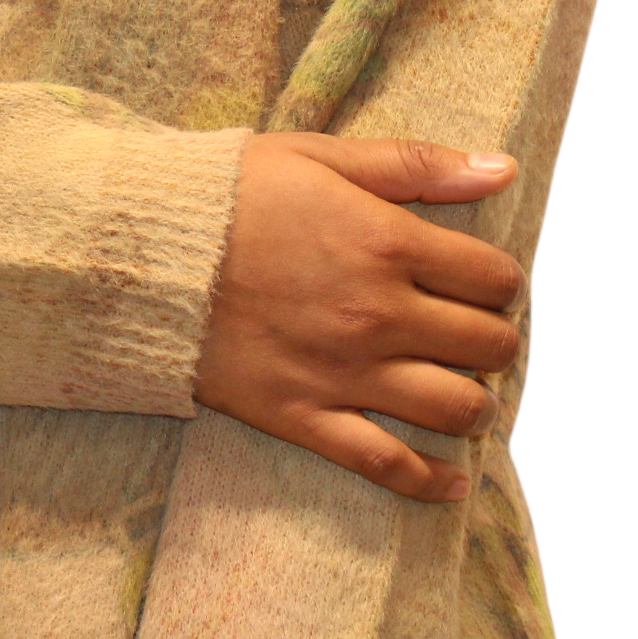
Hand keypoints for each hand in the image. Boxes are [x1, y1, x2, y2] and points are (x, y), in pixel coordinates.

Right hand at [195, 133, 524, 502]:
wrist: (136, 254)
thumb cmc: (225, 195)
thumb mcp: (318, 157)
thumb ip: (414, 164)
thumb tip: (501, 168)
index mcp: (386, 242)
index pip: (493, 279)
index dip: (500, 282)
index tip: (482, 283)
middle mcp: (378, 314)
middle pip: (487, 345)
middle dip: (494, 340)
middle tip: (474, 334)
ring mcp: (343, 372)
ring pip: (454, 408)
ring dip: (476, 404)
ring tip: (466, 393)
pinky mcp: (302, 416)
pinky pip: (386, 465)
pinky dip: (430, 480)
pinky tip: (453, 481)